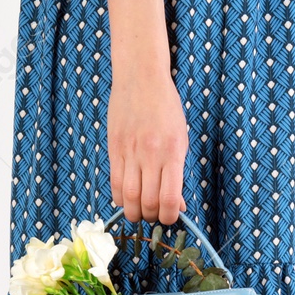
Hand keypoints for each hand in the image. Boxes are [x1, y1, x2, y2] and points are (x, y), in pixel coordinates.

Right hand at [108, 72, 187, 224]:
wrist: (141, 77)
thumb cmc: (166, 108)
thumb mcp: (180, 139)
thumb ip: (178, 173)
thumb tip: (176, 205)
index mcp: (172, 153)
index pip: (168, 199)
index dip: (169, 217)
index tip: (170, 217)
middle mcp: (150, 155)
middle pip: (147, 202)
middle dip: (151, 217)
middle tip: (154, 214)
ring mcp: (130, 152)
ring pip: (128, 197)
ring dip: (134, 212)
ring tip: (140, 210)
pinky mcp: (114, 148)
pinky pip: (114, 182)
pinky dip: (120, 197)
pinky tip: (127, 197)